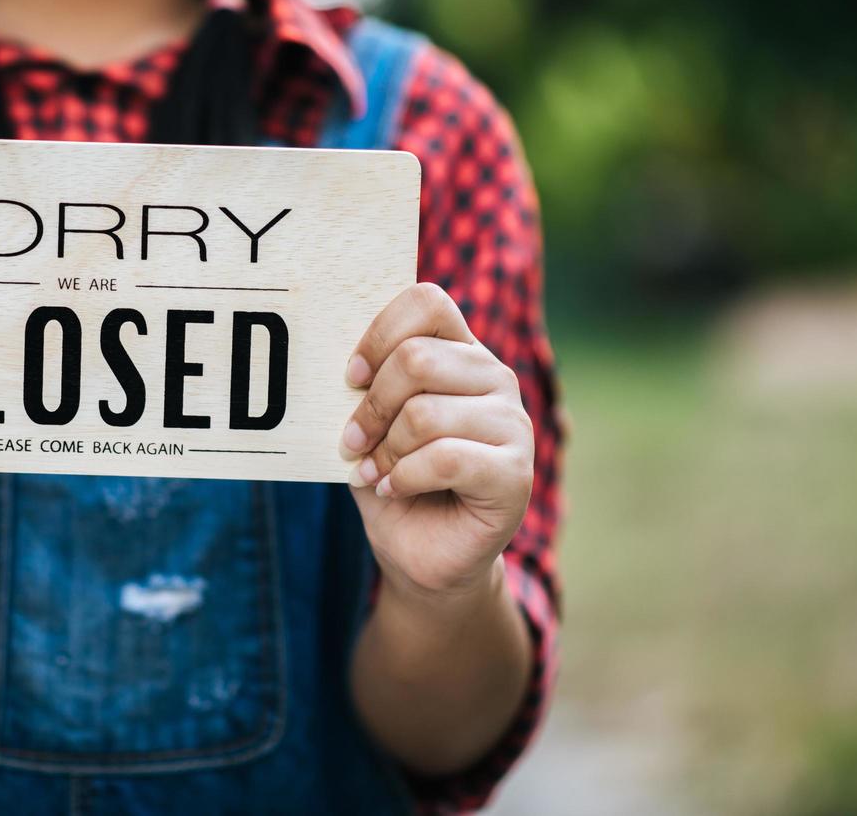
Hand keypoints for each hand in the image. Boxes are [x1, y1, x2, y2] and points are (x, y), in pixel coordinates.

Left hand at [340, 282, 532, 603]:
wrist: (423, 553)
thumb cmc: (393, 481)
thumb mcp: (370, 426)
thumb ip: (364, 389)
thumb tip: (341, 365)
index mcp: (459, 353)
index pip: (427, 303)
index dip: (379, 334)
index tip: (350, 377)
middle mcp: (493, 379)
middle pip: (416, 359)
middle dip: (370, 407)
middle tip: (353, 443)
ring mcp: (512, 424)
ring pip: (425, 413)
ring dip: (384, 451)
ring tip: (376, 472)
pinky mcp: (515, 473)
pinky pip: (445, 457)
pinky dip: (404, 477)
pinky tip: (396, 490)